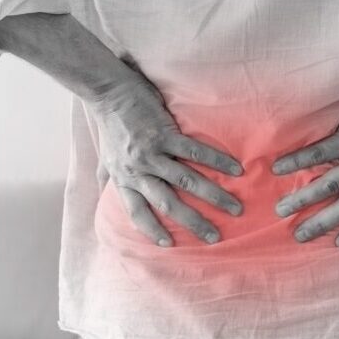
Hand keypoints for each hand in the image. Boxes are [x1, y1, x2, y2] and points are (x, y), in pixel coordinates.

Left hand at [90, 74, 243, 246]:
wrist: (110, 93)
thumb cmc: (111, 125)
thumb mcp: (106, 156)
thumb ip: (108, 176)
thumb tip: (103, 189)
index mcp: (124, 180)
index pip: (137, 213)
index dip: (151, 230)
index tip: (168, 245)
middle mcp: (138, 172)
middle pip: (168, 204)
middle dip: (194, 222)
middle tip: (215, 238)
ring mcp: (152, 153)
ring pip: (186, 181)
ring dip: (214, 196)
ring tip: (235, 208)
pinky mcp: (165, 134)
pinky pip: (195, 152)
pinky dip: (217, 162)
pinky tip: (235, 170)